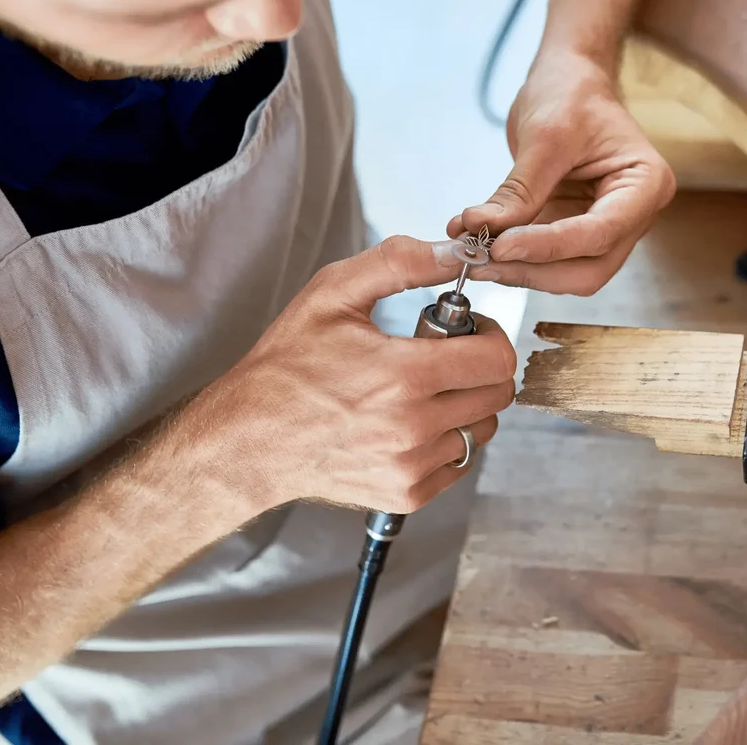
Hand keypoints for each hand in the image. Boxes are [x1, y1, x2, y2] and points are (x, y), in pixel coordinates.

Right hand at [196, 236, 516, 514]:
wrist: (249, 440)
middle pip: (498, 395)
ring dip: (466, 405)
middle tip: (444, 357)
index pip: (497, 359)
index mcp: (404, 376)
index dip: (491, 336)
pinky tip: (412, 423)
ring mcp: (411, 466)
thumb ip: (399, 264)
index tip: (470, 330)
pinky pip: (460, 463)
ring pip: (482, 430)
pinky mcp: (406, 494)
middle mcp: (413, 427)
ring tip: (424, 391)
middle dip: (481, 368)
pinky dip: (447, 441)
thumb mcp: (331, 294)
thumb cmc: (286, 368)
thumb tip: (454, 253)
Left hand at [448, 51, 674, 294]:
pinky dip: (516, 259)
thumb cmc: (571, 93)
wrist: (571, 79)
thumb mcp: (545, 134)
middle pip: (589, 269)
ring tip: (472, 255)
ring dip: (521, 270)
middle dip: (534, 270)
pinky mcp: (576, 230)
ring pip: (568, 273)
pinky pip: (549, 259)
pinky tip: (480, 248)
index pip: (599, 233)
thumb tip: (479, 229)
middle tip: (482, 262)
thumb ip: (519, 189)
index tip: (500, 247)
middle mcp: (634, 215)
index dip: (548, 247)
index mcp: (645, 184)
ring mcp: (607, 227)